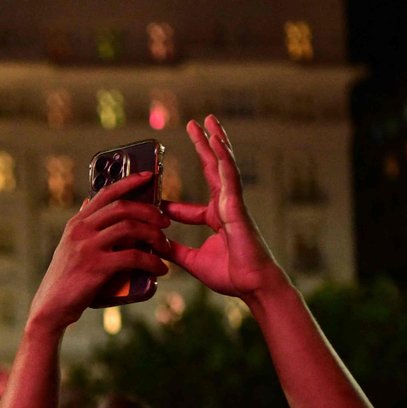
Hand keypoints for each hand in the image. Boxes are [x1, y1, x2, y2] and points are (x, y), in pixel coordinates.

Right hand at [29, 172, 170, 330]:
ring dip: (154, 236)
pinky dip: (151, 262)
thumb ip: (82, 226)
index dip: (128, 182)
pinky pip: (132, 257)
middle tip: (165, 222)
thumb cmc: (65, 279)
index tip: (148, 176)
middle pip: (122, 208)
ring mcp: (87, 248)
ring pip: (130, 229)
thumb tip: (90, 201)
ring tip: (165, 246)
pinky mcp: (96, 267)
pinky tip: (160, 269)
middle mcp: (80, 231)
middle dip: (149, 211)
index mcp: (76, 224)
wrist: (51, 307)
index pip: (105, 193)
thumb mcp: (69, 246)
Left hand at [162, 117, 285, 300]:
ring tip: (208, 121)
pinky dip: (223, 159)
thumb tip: (153, 245)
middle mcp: (226, 207)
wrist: (253, 286)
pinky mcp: (238, 207)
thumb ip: (174, 251)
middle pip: (212, 170)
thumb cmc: (231, 276)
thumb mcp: (193, 261)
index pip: (190, 208)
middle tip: (195, 124)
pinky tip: (216, 142)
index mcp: (216, 220)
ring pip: (223, 166)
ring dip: (215, 142)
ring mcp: (233, 204)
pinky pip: (230, 177)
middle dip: (203, 147)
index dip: (172, 206)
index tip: (156, 199)